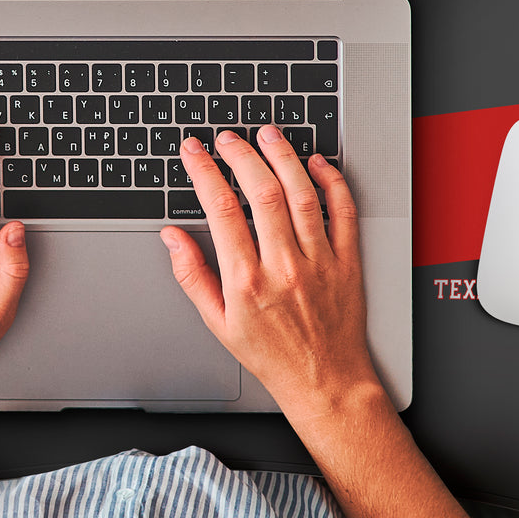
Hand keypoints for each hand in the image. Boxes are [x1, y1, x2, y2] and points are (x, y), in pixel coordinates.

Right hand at [161, 125, 378, 412]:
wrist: (325, 383)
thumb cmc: (271, 355)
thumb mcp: (217, 323)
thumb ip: (191, 275)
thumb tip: (172, 236)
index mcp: (246, 281)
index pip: (220, 208)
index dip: (203, 171)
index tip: (194, 151)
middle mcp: (283, 266)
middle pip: (261, 192)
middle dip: (241, 155)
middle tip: (228, 138)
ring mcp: (318, 262)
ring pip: (301, 194)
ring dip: (283, 156)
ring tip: (267, 134)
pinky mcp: (346, 262)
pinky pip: (343, 212)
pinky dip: (332, 181)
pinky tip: (317, 163)